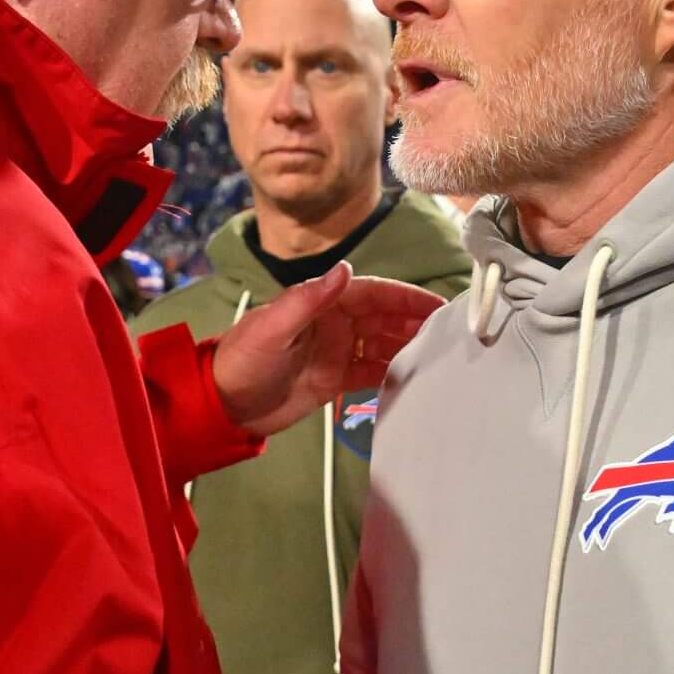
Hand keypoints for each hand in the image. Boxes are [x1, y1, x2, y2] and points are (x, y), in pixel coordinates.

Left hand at [210, 264, 440, 438]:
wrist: (223, 404)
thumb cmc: (243, 360)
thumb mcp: (273, 329)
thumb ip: (308, 300)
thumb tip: (346, 269)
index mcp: (321, 303)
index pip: (373, 294)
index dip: (406, 299)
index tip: (437, 306)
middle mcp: (334, 323)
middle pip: (384, 319)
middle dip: (415, 324)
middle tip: (450, 337)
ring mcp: (336, 351)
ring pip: (381, 344)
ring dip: (408, 348)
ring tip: (440, 358)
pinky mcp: (334, 379)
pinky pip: (371, 371)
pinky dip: (392, 373)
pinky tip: (414, 378)